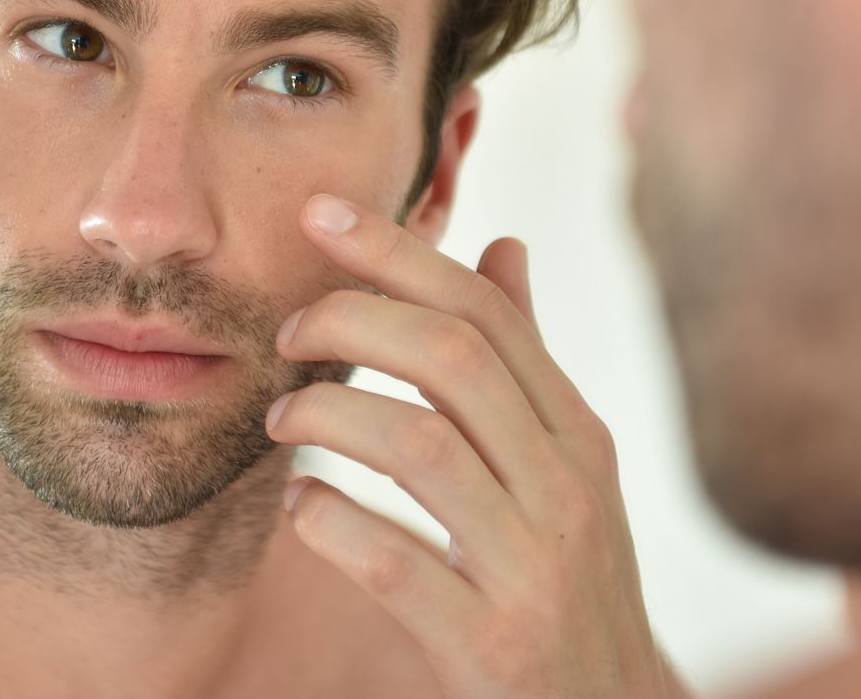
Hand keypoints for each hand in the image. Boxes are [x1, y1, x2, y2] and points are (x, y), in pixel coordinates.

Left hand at [265, 193, 680, 698]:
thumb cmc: (566, 583)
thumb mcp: (564, 470)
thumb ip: (525, 364)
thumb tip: (503, 245)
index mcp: (579, 436)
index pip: (486, 313)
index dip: (398, 254)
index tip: (320, 214)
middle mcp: (569, 490)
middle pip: (453, 359)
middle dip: (352, 321)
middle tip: (288, 331)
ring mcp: (536, 569)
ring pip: (420, 446)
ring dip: (328, 418)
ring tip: (282, 422)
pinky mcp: (495, 645)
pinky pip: (394, 562)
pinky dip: (330, 522)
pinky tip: (301, 510)